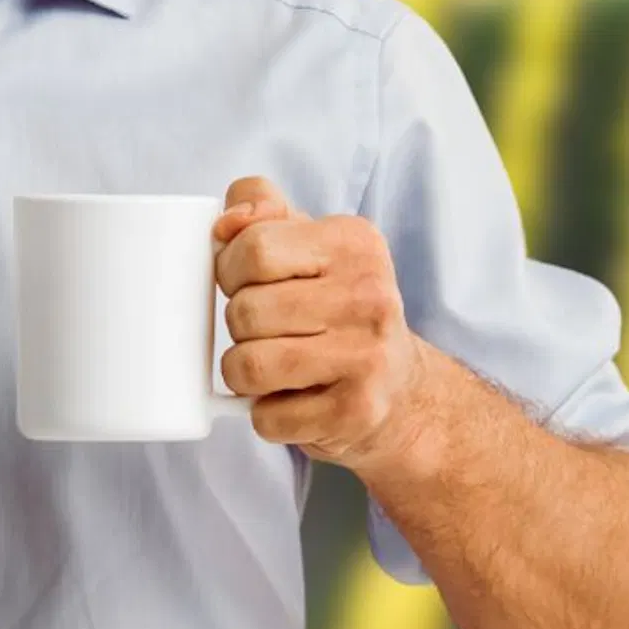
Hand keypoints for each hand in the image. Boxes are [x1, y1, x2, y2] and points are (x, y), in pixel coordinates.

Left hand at [213, 174, 431, 467]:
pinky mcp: (358, 410)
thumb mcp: (310, 246)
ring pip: (248, 366)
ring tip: (271, 368)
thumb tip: (225, 222)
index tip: (248, 284)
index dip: (230, 272)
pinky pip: (267, 416)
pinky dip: (267, 415)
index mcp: (355, 242)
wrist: (402, 390)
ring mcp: (368, 356)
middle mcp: (370, 295)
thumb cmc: (337, 310)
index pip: (253, 249)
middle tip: (270, 332)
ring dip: (243, 374)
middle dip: (239, 328)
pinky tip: (295, 400)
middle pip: (245, 311)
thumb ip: (263, 211)